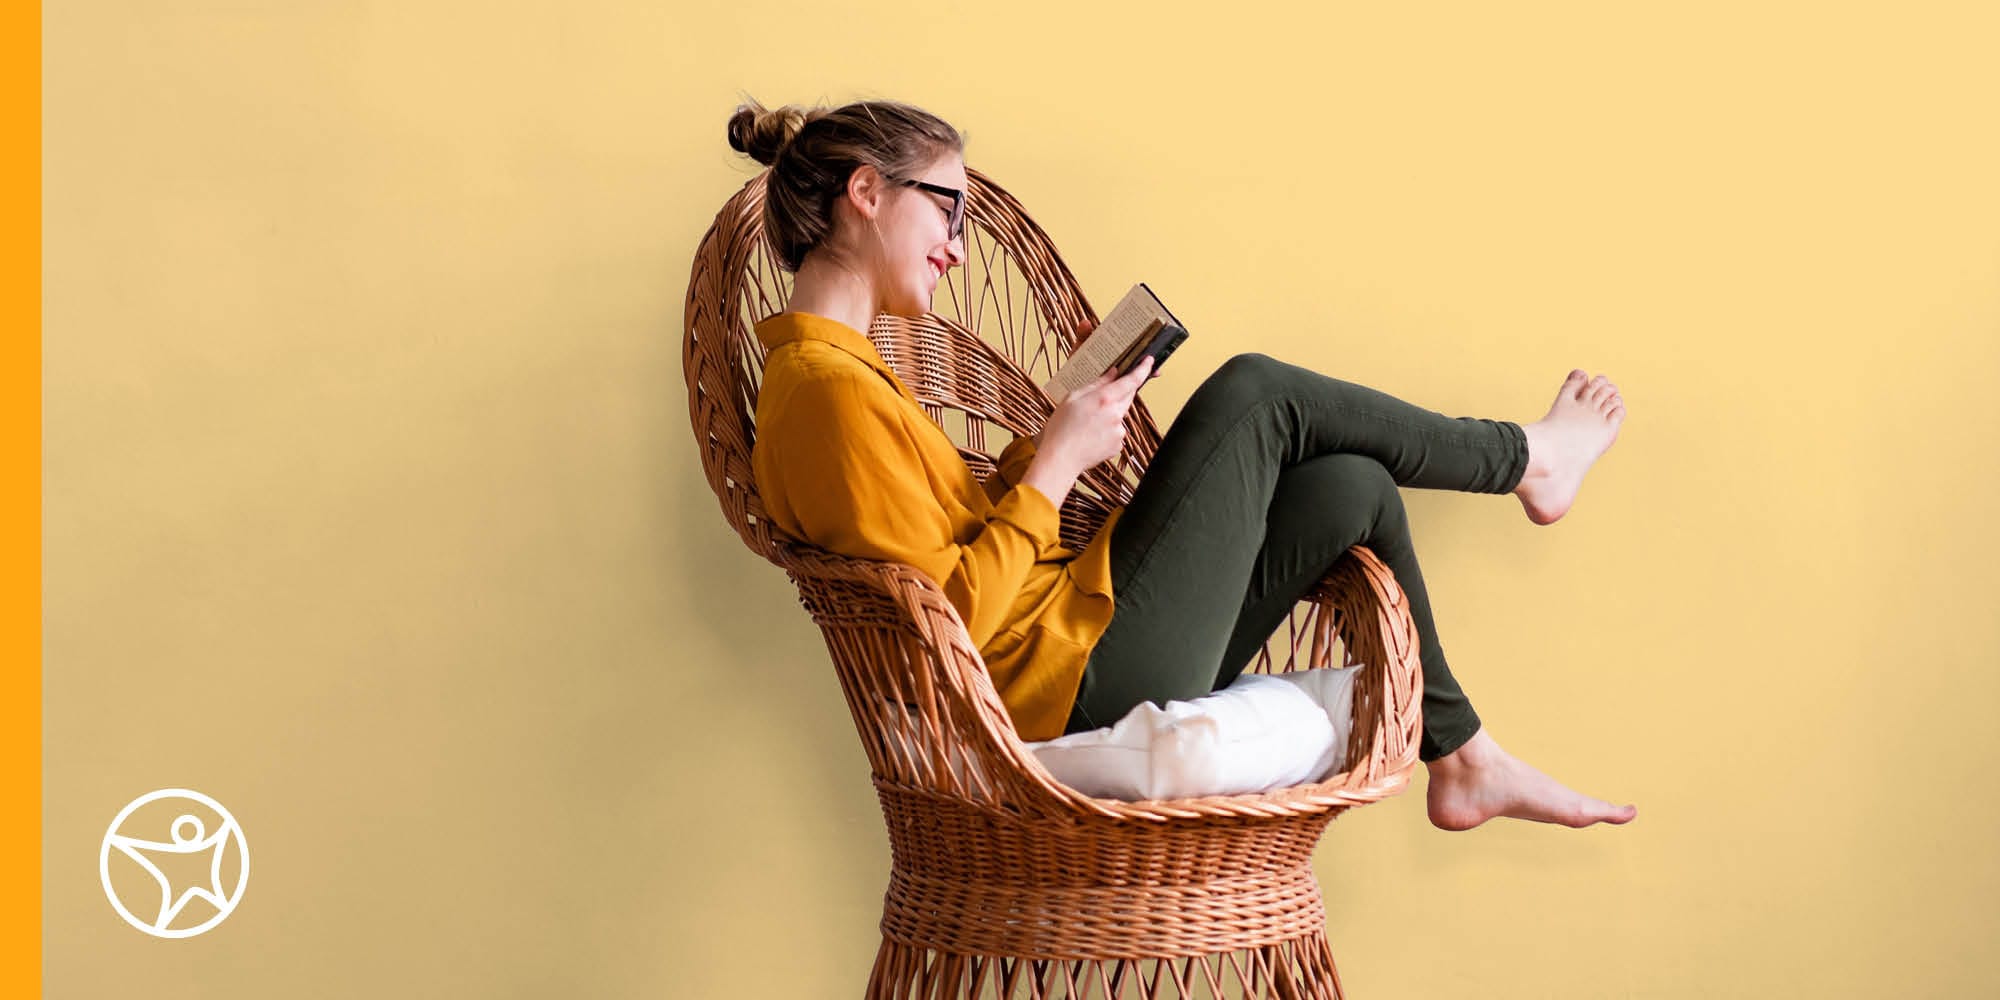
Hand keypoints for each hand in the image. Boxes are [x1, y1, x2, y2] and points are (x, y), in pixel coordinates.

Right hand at [1036, 352, 1152, 474]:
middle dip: (1118, 394)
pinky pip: (1116, 432)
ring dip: (1109, 415)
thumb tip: (1113, 373)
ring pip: (1119, 416)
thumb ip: (1097, 384)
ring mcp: (1119, 431)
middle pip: (1127, 396)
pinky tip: (1091, 435)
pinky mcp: (1118, 445)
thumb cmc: (1061, 428)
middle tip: (1098, 400)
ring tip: (1087, 424)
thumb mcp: (1073, 397)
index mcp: (1104, 399)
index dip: (1142, 369)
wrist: (1060, 458)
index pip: (1131, 380)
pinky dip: (1107, 431)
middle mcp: (1116, 414)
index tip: (1148, 361)